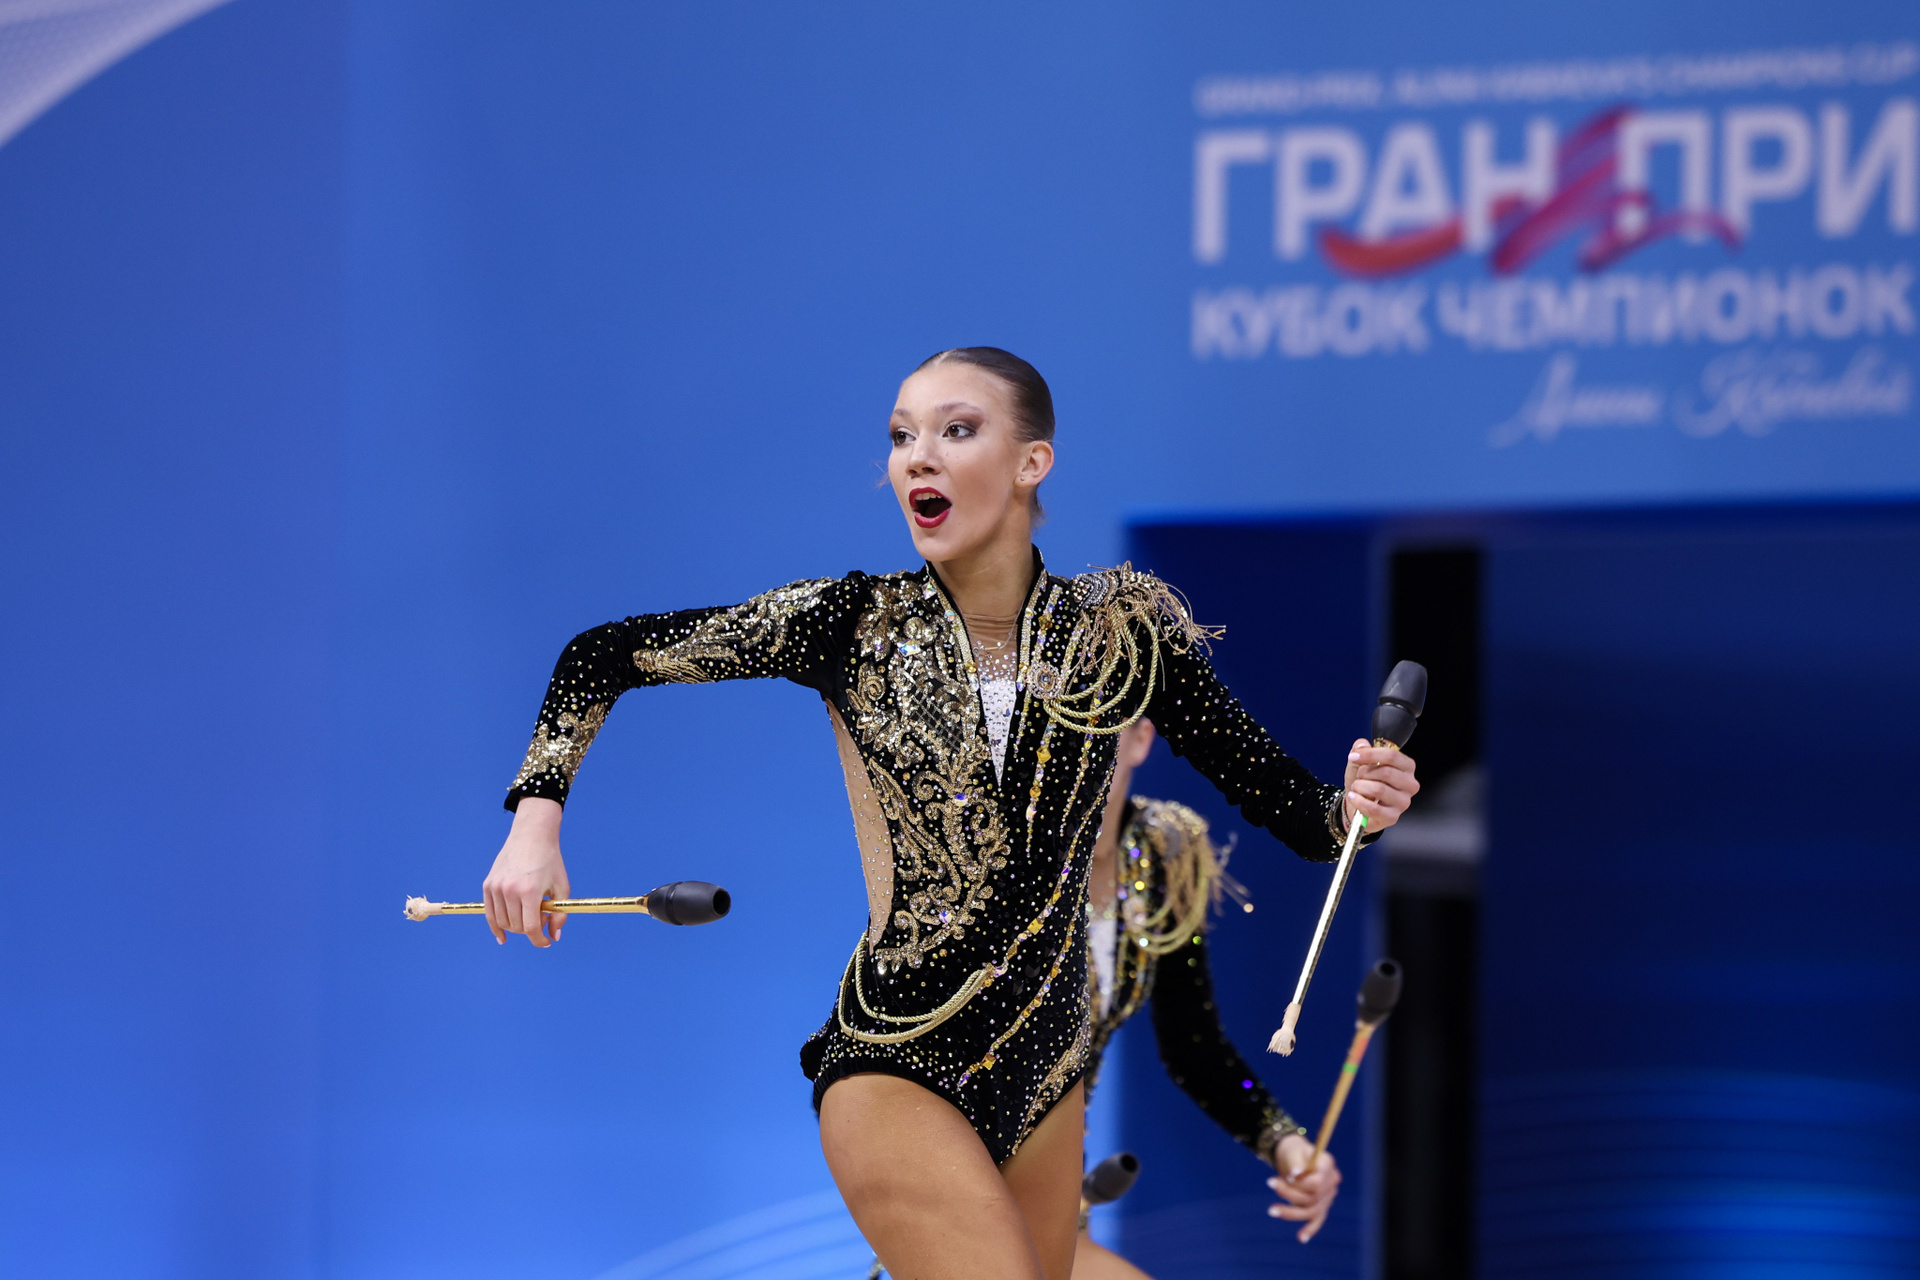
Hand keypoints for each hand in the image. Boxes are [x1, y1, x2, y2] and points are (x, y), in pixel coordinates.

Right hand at [483, 797, 569, 946]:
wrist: (531, 836)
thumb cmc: (550, 861)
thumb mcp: (562, 886)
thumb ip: (560, 914)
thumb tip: (554, 937)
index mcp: (529, 891)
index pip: (530, 928)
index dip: (539, 940)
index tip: (546, 942)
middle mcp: (509, 890)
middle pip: (517, 926)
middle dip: (531, 929)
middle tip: (543, 916)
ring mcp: (496, 888)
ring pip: (504, 922)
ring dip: (517, 927)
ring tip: (530, 914)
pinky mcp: (487, 885)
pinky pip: (489, 914)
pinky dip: (496, 927)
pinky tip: (503, 937)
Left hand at [1269, 1135, 1340, 1241]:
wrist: (1294, 1156)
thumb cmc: (1293, 1151)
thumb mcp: (1292, 1150)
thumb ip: (1295, 1162)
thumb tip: (1295, 1174)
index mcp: (1327, 1164)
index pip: (1317, 1181)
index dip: (1301, 1183)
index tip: (1286, 1176)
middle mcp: (1331, 1182)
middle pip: (1313, 1196)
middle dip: (1289, 1193)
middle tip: (1269, 1182)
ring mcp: (1328, 1197)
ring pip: (1311, 1210)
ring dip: (1290, 1212)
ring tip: (1271, 1210)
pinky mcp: (1321, 1207)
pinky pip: (1317, 1220)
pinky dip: (1310, 1229)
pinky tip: (1301, 1238)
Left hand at [1342, 739, 1417, 833]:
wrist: (1359, 806)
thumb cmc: (1365, 783)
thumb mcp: (1360, 763)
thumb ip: (1361, 749)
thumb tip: (1362, 744)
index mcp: (1406, 767)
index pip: (1392, 756)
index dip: (1370, 754)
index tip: (1354, 757)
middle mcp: (1409, 784)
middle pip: (1386, 772)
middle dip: (1365, 773)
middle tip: (1359, 776)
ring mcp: (1403, 802)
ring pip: (1379, 789)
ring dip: (1360, 787)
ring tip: (1357, 787)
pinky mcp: (1393, 817)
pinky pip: (1374, 808)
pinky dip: (1359, 801)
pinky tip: (1354, 797)